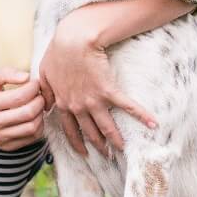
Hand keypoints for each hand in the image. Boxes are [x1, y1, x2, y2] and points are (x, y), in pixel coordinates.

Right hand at [0, 68, 45, 150]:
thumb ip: (7, 73)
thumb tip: (26, 77)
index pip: (19, 97)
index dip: (33, 88)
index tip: (35, 83)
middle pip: (28, 113)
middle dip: (40, 101)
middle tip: (39, 94)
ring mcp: (0, 137)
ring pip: (32, 127)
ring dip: (40, 114)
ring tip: (37, 105)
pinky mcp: (8, 146)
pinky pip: (32, 137)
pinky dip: (39, 125)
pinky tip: (34, 117)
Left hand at [38, 12, 156, 156]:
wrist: (74, 40)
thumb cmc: (57, 53)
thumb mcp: (44, 74)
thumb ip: (46, 93)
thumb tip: (46, 106)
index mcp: (63, 103)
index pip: (70, 130)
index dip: (77, 143)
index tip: (84, 153)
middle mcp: (79, 107)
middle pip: (90, 132)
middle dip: (99, 146)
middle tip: (107, 155)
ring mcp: (94, 101)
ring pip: (106, 127)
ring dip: (116, 139)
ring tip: (123, 149)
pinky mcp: (109, 91)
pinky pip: (127, 106)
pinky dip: (141, 115)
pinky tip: (152, 124)